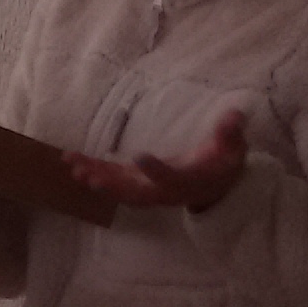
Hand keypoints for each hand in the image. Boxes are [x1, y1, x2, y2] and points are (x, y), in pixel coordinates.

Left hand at [65, 110, 248, 212]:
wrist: (215, 188)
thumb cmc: (224, 164)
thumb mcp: (234, 150)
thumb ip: (231, 134)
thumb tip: (235, 114)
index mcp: (187, 182)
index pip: (170, 179)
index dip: (156, 171)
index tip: (140, 156)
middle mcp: (163, 191)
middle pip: (135, 192)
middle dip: (111, 185)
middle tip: (89, 175)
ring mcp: (148, 189)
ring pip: (118, 188)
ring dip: (95, 177)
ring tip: (73, 166)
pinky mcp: (137, 182)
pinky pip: (112, 180)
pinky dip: (93, 170)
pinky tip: (72, 161)